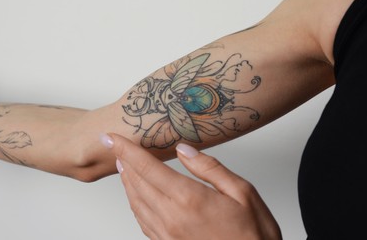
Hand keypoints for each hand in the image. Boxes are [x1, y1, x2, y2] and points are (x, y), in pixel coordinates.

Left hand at [102, 134, 280, 239]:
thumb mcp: (242, 192)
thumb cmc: (254, 234)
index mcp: (190, 199)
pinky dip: (134, 202)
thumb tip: (183, 150)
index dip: (127, 150)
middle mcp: (172, 217)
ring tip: (122, 164)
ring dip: (126, 181)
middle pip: (137, 183)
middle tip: (114, 145)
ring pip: (136, 203)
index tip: (112, 137)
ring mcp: (167, 234)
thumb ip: (209, 169)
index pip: (148, 168)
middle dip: (123, 161)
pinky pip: (143, 220)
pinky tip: (136, 194)